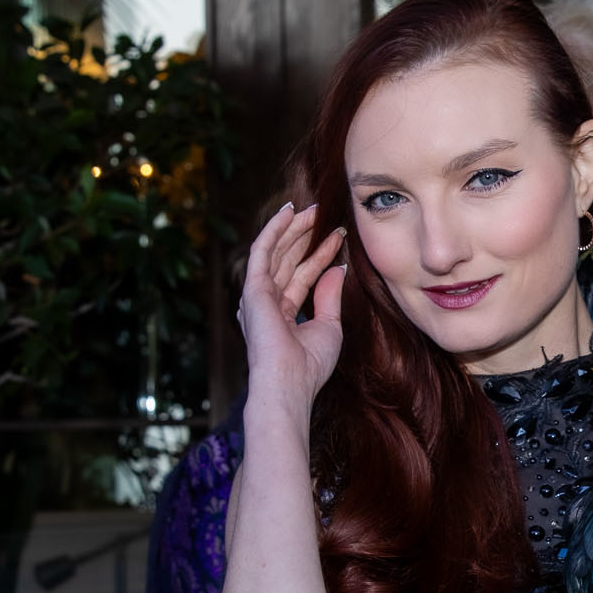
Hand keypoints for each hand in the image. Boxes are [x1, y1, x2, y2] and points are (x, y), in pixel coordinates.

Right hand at [238, 203, 347, 410]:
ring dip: (294, 227)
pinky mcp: (252, 288)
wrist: (289, 384)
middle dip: (306, 235)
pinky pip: (262, 250)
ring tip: (314, 209)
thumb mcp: (328, 326)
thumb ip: (329, 296)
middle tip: (325, 213)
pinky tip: (289, 211)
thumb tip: (337, 269)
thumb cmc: (308, 365)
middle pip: (288, 259)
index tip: (340, 237)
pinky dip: (274, 229)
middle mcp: (266, 301)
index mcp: (281, 313)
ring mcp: (257, 294)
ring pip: (276, 251)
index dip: (321, 255)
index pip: (303, 275)